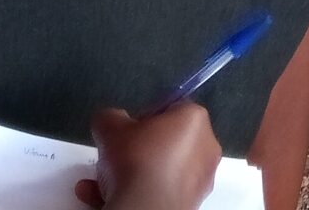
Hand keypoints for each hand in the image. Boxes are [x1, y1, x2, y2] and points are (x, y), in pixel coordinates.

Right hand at [77, 104, 220, 209]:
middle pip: (167, 141)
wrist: (147, 207)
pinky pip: (161, 191)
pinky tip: (105, 196)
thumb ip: (110, 118)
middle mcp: (206, 146)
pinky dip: (137, 191)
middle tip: (117, 155)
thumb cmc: (136, 159)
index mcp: (194, 119)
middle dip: (138, 149)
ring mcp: (201, 178)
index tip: (127, 130)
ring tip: (101, 181)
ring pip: (162, 170)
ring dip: (132, 173)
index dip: (145, 117)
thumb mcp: (110, 127)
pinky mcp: (191, 203)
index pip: (171, 108)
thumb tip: (110, 121)